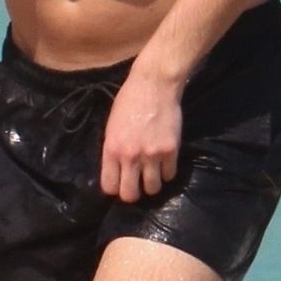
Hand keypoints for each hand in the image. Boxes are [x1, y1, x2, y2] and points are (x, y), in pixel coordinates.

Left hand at [99, 63, 182, 201]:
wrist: (154, 85)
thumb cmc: (129, 102)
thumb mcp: (111, 127)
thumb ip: (113, 150)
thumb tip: (116, 171)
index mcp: (111, 150)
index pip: (109, 186)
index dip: (115, 188)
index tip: (119, 184)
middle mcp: (130, 156)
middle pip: (130, 194)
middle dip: (133, 193)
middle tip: (137, 185)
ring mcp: (152, 155)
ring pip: (153, 188)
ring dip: (152, 184)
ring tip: (152, 174)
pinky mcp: (171, 150)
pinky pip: (170, 175)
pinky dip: (167, 172)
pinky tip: (164, 163)